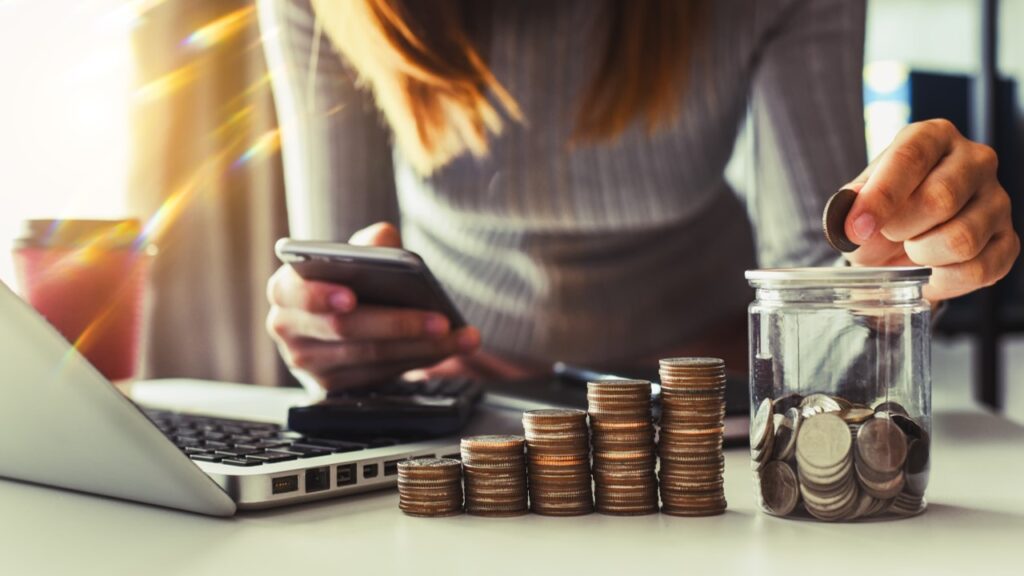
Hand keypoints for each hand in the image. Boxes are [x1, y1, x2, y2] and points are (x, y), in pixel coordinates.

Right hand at [265, 222, 480, 392]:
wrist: (340, 316)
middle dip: (397, 324)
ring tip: (460, 337)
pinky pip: (379, 375)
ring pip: (369, 357)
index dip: (321, 296)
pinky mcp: (331, 386)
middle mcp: (288, 328)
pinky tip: (446, 349)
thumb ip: (370, 243)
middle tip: (441, 321)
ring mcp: (308, 362)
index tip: (351, 297)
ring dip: (420, 347)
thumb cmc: (346, 279)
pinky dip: (417, 361)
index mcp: (285, 289)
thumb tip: (383, 243)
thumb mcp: (353, 255)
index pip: (297, 293)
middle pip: (345, 329)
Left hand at [843, 119, 1019, 300]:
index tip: (857, 228)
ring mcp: (997, 200)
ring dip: (922, 255)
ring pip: (962, 239)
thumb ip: (852, 205)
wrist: (901, 241)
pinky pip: (980, 270)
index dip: (881, 197)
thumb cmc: (882, 211)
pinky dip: (944, 280)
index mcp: (933, 137)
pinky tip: (930, 270)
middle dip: (901, 228)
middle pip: (940, 198)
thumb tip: (852, 218)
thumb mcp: (858, 202)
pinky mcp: (1007, 240)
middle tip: (889, 234)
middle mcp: (974, 160)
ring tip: (912, 248)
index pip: (910, 158)